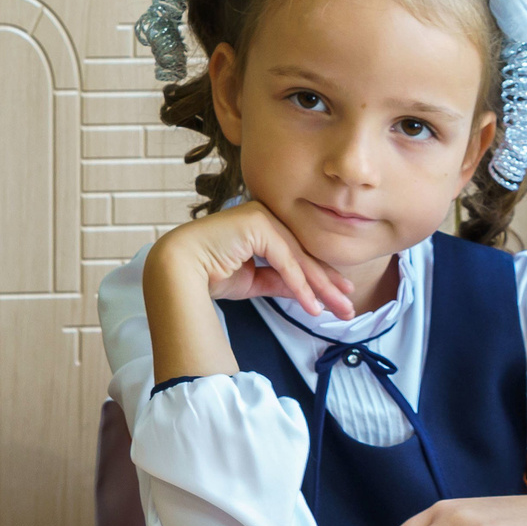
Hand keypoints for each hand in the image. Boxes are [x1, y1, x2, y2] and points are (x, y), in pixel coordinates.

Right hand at [149, 200, 356, 317]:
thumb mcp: (253, 282)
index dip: (320, 277)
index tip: (339, 296)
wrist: (178, 270)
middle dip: (329, 284)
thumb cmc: (207, 275)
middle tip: (348, 309)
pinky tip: (312, 305)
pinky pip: (286, 259)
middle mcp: (264, 216)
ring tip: (339, 310)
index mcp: (261, 226)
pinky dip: (300, 284)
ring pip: (299, 257)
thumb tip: (305, 293)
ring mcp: (262, 215)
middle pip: (304, 254)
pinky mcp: (258, 222)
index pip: (298, 253)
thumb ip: (278, 282)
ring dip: (321, 287)